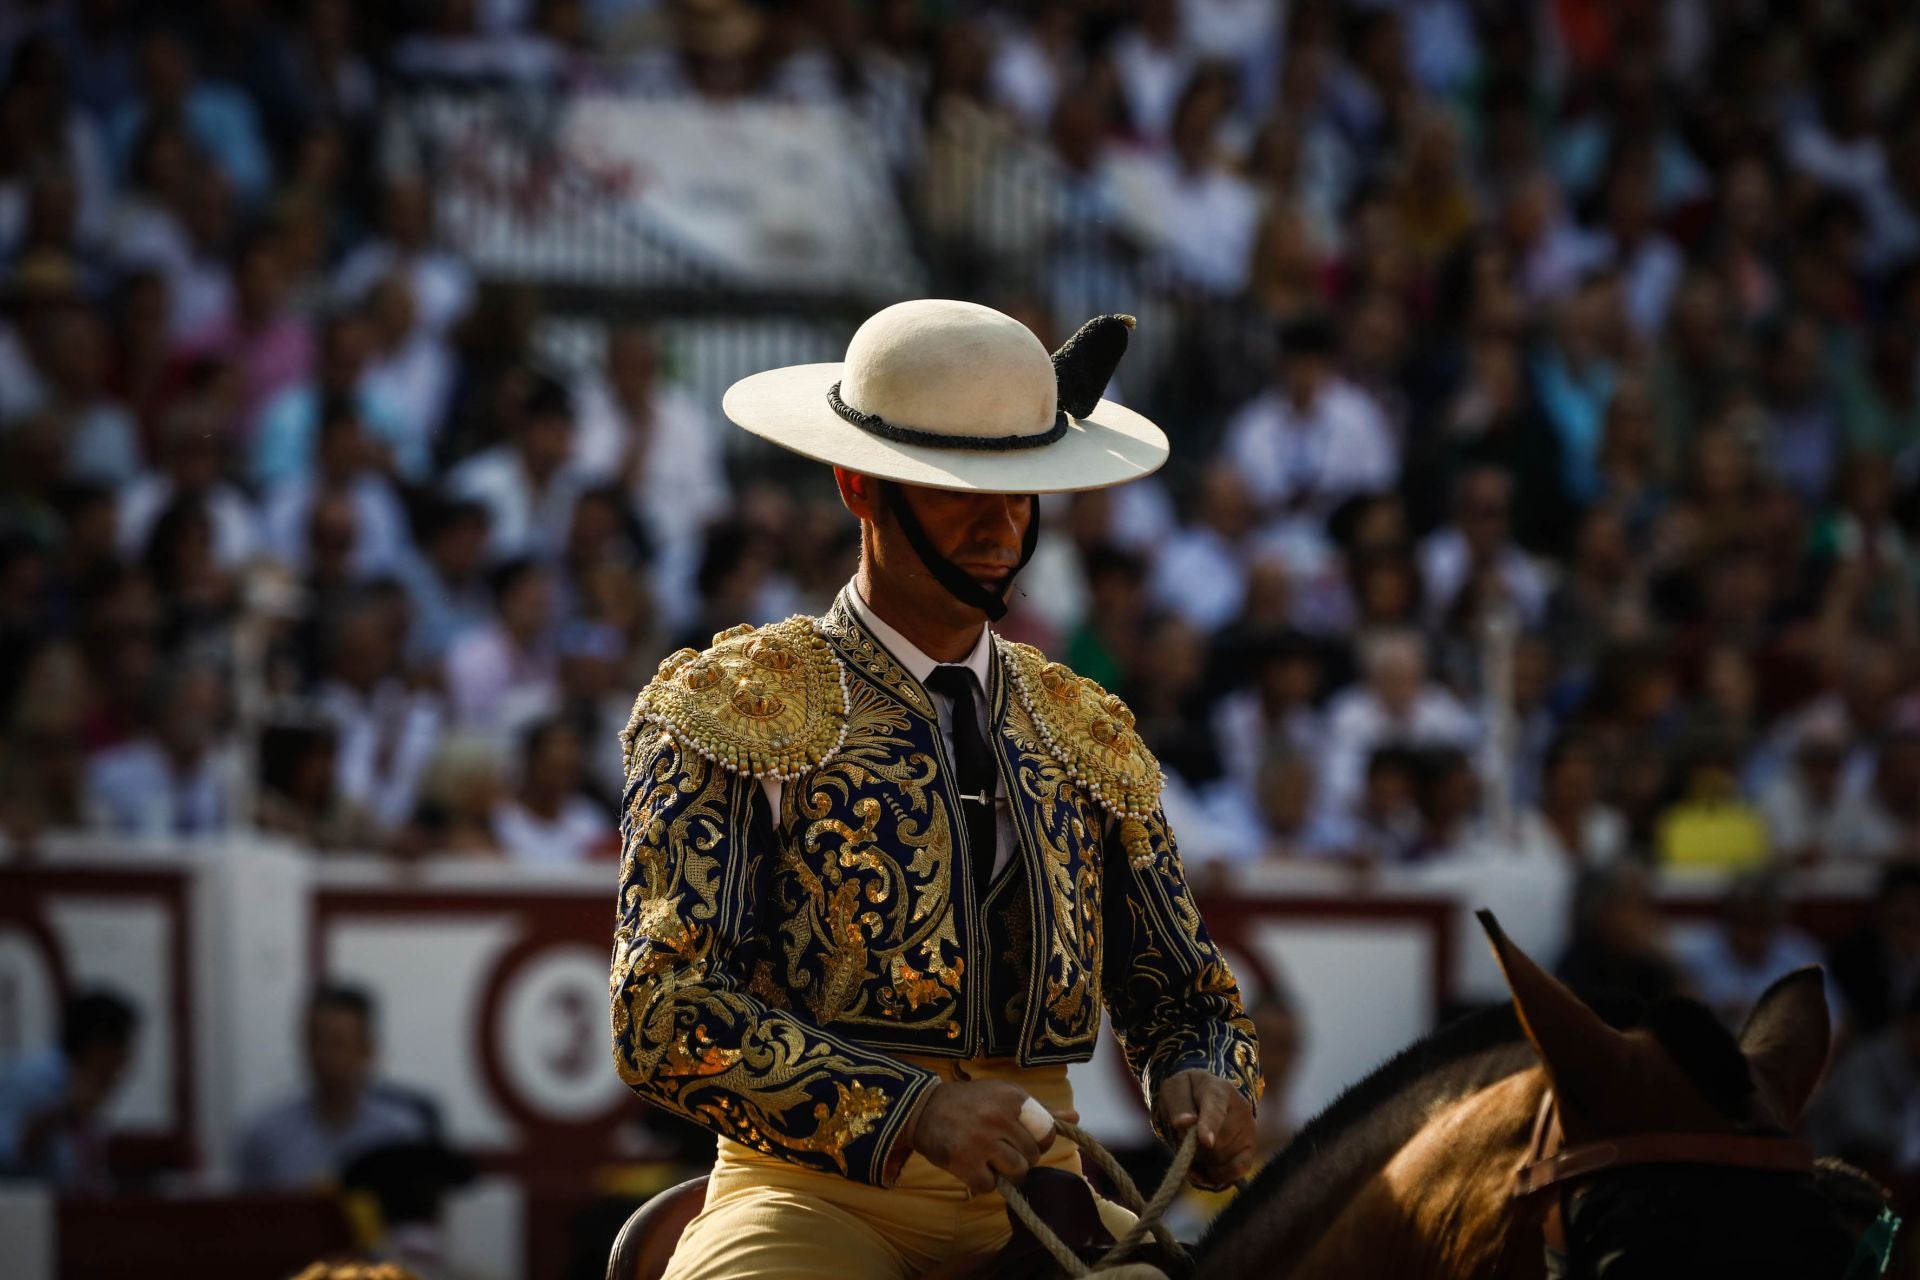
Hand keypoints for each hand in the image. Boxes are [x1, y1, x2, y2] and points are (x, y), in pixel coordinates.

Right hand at [906, 1079, 1060, 1195]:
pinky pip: (990, 1186)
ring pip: (1018, 1172)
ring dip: (1005, 1172)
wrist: (923, 1108)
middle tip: (999, 1149)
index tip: (1022, 1140)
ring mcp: (982, 1140)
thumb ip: (1040, 1111)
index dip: (1038, 1142)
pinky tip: (973, 1167)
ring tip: (989, 1160)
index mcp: (1013, 1098)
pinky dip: (983, 1182)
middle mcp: (999, 1117)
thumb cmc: (970, 1103)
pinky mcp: (965, 1162)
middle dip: (1020, 1158)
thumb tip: (1075, 1116)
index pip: (1047, 1132)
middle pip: (1033, 1155)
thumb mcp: (1004, 1097)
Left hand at [1155, 1069, 1254, 1190]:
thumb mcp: (1175, 1089)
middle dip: (1194, 1147)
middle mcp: (1241, 1110)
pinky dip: (1218, 1175)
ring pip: (1222, 1160)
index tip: (1206, 1141)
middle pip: (1216, 1143)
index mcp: (1219, 1091)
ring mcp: (1249, 1131)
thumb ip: (1178, 1105)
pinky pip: (1237, 1171)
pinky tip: (1205, 1168)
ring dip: (1203, 1160)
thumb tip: (1184, 1124)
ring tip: (1195, 1144)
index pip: (1215, 1110)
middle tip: (1185, 1136)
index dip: (1210, 1127)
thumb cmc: (1188, 1091)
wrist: (1206, 1094)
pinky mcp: (1250, 1149)